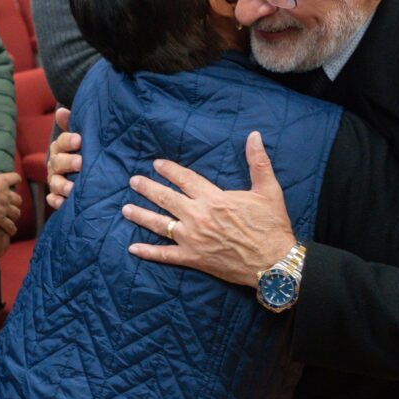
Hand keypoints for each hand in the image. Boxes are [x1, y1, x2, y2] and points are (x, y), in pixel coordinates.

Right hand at [0, 172, 22, 236]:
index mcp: (2, 182)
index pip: (15, 178)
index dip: (16, 180)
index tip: (16, 181)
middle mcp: (6, 195)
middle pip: (18, 199)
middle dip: (15, 202)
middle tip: (9, 204)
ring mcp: (5, 208)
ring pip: (16, 213)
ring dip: (14, 215)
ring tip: (10, 217)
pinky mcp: (0, 219)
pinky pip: (10, 226)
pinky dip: (11, 229)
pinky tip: (11, 231)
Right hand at [46, 108, 80, 209]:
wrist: (84, 170)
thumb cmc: (83, 150)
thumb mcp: (80, 136)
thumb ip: (72, 124)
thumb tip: (61, 111)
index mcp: (61, 147)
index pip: (62, 142)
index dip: (69, 141)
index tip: (80, 140)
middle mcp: (55, 163)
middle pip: (57, 162)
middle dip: (68, 162)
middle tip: (81, 163)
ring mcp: (55, 179)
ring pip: (54, 182)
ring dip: (62, 185)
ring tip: (72, 188)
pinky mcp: (57, 195)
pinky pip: (53, 199)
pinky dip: (56, 201)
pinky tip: (62, 203)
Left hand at [122, 131, 295, 287]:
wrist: (273, 263)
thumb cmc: (271, 226)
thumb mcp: (268, 190)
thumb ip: (258, 161)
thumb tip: (254, 135)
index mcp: (214, 198)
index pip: (185, 179)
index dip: (170, 170)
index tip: (157, 164)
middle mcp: (198, 217)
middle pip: (166, 198)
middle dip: (148, 188)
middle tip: (133, 181)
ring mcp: (193, 239)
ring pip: (159, 224)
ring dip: (141, 215)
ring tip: (126, 208)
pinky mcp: (193, 259)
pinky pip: (165, 255)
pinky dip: (148, 252)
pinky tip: (133, 248)